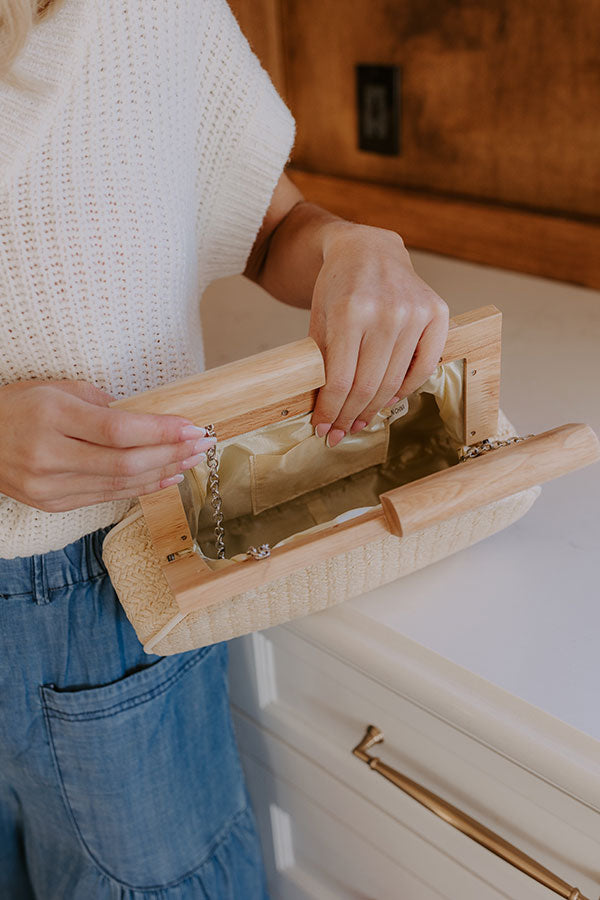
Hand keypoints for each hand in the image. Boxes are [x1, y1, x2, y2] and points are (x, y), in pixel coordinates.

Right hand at [0, 380, 215, 511]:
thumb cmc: (16, 406)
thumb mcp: (55, 389)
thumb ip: (101, 405)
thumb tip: (147, 420)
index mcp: (51, 417)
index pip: (119, 430)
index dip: (161, 432)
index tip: (193, 427)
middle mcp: (49, 455)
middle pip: (125, 461)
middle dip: (171, 453)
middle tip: (201, 444)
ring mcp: (48, 485)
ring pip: (119, 484)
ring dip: (162, 473)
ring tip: (190, 461)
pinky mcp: (51, 504)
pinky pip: (105, 496)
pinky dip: (139, 488)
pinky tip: (164, 479)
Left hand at [309, 223, 448, 446]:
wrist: (369, 250)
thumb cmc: (339, 286)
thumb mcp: (318, 319)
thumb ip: (320, 361)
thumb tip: (323, 409)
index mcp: (350, 311)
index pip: (340, 380)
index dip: (330, 411)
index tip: (323, 429)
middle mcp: (386, 311)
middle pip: (368, 386)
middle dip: (350, 416)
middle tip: (339, 432)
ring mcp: (415, 312)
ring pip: (395, 382)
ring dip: (374, 409)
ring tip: (359, 421)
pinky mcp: (437, 313)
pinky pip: (425, 366)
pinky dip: (405, 389)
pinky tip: (387, 401)